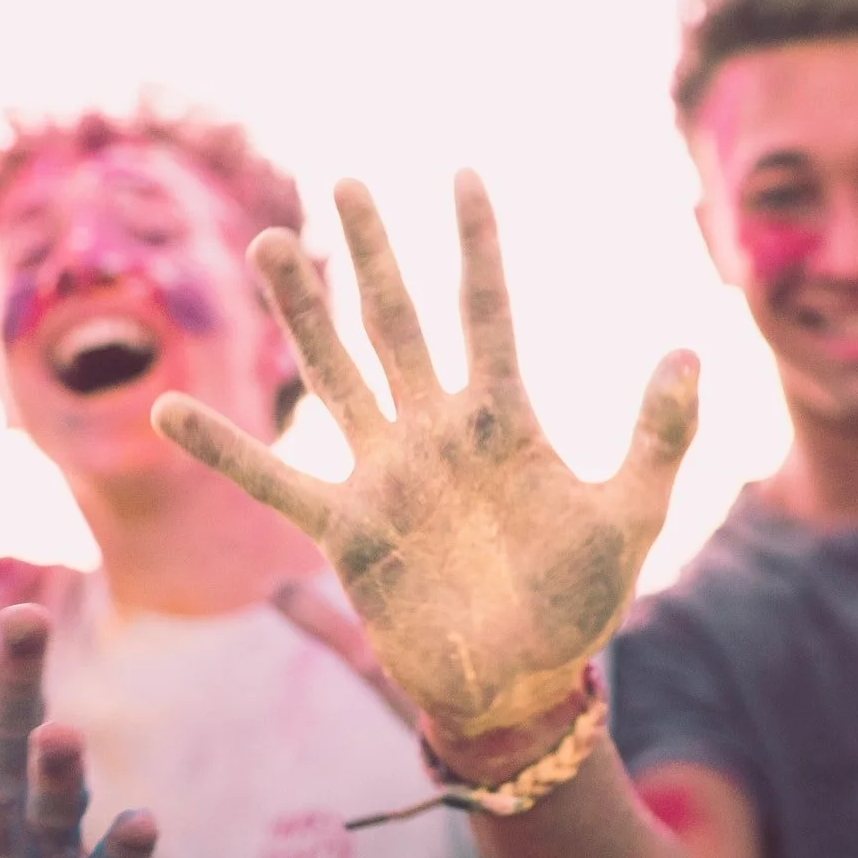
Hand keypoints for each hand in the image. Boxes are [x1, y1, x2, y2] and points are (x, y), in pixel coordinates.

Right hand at [151, 173, 697, 762]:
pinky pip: (273, 479)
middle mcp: (436, 432)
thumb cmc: (580, 602)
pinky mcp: (345, 529)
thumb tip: (690, 350)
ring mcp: (384, 475)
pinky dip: (223, 448)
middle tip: (345, 181)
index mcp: (504, 420)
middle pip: (397, 321)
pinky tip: (167, 413)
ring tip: (270, 244)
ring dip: (303, 312)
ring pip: (335, 373)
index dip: (477, 244)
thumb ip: (660, 436)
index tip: (465, 173)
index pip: (487, 310)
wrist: (521, 684)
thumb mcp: (631, 516)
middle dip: (371, 253)